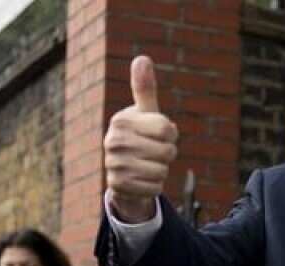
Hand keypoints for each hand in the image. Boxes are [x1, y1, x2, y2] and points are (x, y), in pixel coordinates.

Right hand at [104, 56, 178, 223]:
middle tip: (153, 152)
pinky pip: (155, 187)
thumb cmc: (140, 136)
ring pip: (162, 170)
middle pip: (167, 151)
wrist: (124, 172)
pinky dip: (154, 186)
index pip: (167, 129)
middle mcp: (113, 141)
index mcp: (122, 120)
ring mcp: (114, 164)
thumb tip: (142, 58)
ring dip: (161, 170)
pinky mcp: (118, 186)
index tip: (160, 134)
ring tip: (147, 165)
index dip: (171, 134)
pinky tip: (142, 179)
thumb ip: (145, 88)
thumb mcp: (145, 113)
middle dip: (167, 154)